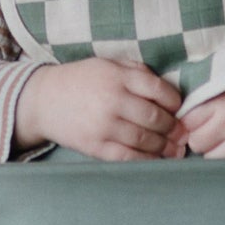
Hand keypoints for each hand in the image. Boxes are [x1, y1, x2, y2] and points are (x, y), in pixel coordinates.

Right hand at [13, 57, 184, 160]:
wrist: (43, 100)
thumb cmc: (81, 81)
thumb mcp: (108, 65)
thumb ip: (136, 72)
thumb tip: (168, 92)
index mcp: (117, 77)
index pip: (158, 90)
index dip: (175, 102)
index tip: (178, 108)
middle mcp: (112, 100)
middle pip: (155, 117)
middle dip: (173, 127)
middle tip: (181, 133)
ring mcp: (103, 126)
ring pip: (145, 140)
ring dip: (165, 147)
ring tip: (174, 149)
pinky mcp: (95, 146)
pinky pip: (128, 157)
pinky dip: (147, 160)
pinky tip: (156, 159)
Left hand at [172, 60, 224, 158]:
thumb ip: (205, 96)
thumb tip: (175, 116)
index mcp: (222, 100)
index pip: (187, 121)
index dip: (189, 122)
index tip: (197, 119)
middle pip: (196, 143)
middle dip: (200, 138)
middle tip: (212, 129)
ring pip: (211, 158)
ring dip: (214, 151)